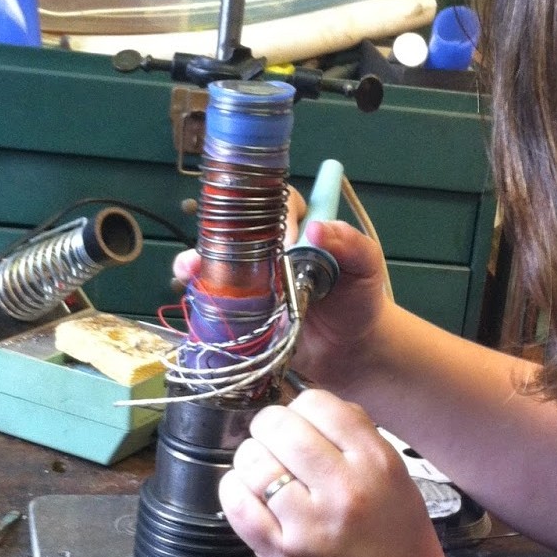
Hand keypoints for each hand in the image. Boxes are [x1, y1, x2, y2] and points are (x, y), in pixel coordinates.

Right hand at [172, 188, 392, 393]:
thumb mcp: (366, 267)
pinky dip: (200, 295)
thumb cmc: (359, 301)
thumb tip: (318, 228)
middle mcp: (270, 251)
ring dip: (199, 261)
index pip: (275, 205)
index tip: (273, 232)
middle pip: (236, 230)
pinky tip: (193, 293)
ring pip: (218, 261)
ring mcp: (252, 281)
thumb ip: (350, 244)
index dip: (268, 212)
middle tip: (216, 247)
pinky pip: (216, 299)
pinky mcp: (243, 311)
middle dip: (218, 233)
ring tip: (191, 268)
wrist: (350, 351)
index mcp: (299, 231)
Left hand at [218, 388, 457, 556]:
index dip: (300, 409)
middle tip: (274, 446)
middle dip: (269, 430)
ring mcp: (310, 523)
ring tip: (263, 476)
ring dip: (250, 462)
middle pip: (278, 425)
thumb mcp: (398, 480)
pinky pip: (237, 504)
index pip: (318, 403)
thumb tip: (314, 405)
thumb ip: (360, 439)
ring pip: (252, 460)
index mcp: (377, 463)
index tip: (299, 425)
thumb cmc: (400, 548)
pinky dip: (234, 491)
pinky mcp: (281, 555)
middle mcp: (345, 488)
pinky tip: (248, 496)